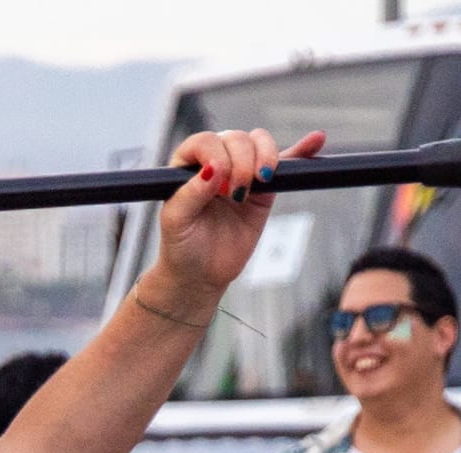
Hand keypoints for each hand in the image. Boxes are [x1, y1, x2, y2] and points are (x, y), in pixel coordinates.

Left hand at [151, 127, 325, 314]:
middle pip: (237, 139)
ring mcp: (241, 172)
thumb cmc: (181, 247)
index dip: (216, 154)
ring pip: (259, 143)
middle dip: (241, 161)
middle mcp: (215, 163)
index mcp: (188, 167)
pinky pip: (284, 163)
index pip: (204, 141)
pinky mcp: (263, 188)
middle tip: (237, 194)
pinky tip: (315, 141)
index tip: (219, 180)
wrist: (200, 275)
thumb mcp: (176, 223)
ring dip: (265, 157)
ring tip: (260, 182)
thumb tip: (215, 167)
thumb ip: (190, 194)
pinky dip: (300, 152)